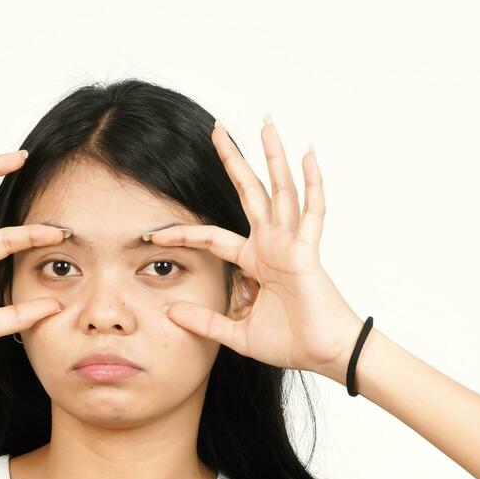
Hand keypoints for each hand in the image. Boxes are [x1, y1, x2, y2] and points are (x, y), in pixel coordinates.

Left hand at [145, 116, 364, 383]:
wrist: (323, 354)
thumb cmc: (292, 342)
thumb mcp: (238, 333)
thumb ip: (207, 323)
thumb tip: (171, 314)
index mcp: (255, 261)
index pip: (212, 237)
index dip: (184, 233)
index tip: (156, 233)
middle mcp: (271, 244)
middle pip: (249, 191)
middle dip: (233, 160)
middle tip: (218, 129)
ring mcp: (290, 243)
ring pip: (280, 189)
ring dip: (273, 157)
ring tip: (266, 124)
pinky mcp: (306, 250)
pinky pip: (312, 211)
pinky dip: (312, 183)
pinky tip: (308, 154)